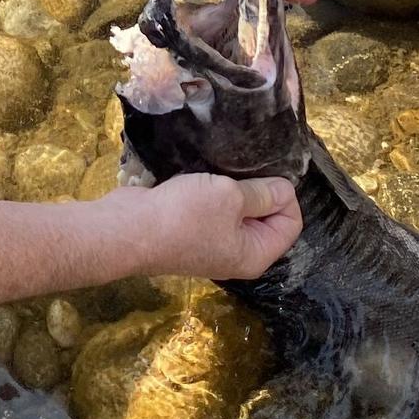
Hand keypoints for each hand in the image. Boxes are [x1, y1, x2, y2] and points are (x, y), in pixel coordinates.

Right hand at [128, 175, 303, 278]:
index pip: (290, 223)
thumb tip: (285, 190)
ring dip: (232, 187)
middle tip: (244, 164)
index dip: (285, 195)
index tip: (265, 172)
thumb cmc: (185, 216)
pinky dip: (211, 189)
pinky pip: (213, 206)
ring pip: (236, 209)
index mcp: (254, 254)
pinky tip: (203, 172)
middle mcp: (236, 252)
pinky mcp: (189, 228)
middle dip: (259, 189)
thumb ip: (262, 194)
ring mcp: (211, 241)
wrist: (127, 230)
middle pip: (265, 217)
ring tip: (224, 166)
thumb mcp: (230, 197)